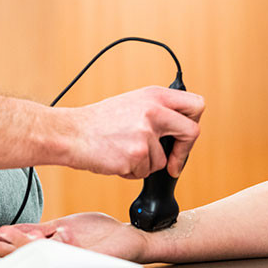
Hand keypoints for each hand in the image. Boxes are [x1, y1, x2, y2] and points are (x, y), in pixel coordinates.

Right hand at [0, 213, 149, 262]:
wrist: (129, 236)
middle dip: (2, 248)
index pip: (22, 248)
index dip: (2, 244)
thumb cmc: (100, 233)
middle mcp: (59, 254)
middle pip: (25, 253)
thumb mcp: (65, 227)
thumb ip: (42, 229)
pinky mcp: (83, 252)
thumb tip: (15, 228)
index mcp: (53, 248)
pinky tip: (29, 236)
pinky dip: (43, 242)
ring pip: (37, 251)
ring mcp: (69, 254)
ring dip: (17, 244)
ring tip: (0, 237)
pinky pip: (59, 248)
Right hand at [65, 86, 203, 177]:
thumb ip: (156, 112)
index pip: (196, 104)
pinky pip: (144, 172)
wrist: (71, 133)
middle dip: (184, 152)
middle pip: (192, 132)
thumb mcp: (130, 104)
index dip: (194, 121)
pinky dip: (132, 171)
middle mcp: (153, 110)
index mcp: (153, 95)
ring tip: (122, 151)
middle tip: (172, 163)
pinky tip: (115, 158)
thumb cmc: (97, 122)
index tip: (182, 136)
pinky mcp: (137, 154)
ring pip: (162, 160)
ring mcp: (145, 133)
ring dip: (145, 163)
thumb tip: (179, 130)